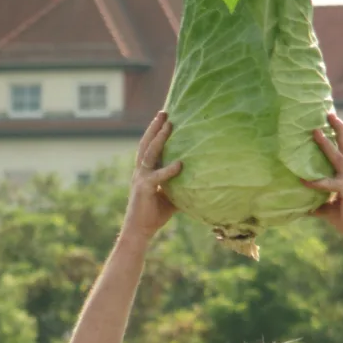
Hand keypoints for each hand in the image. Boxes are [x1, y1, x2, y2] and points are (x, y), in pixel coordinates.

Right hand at [121, 112, 181, 240]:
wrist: (140, 231)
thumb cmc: (155, 214)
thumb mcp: (172, 197)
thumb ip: (182, 187)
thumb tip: (202, 184)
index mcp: (146, 171)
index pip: (150, 147)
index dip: (156, 132)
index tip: (164, 117)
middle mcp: (141, 171)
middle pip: (147, 143)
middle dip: (155, 127)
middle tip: (164, 112)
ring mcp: (141, 178)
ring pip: (149, 153)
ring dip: (159, 138)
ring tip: (168, 125)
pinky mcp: (144, 189)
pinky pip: (158, 177)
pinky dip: (169, 170)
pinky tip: (180, 164)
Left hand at [303, 113, 342, 258]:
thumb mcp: (327, 210)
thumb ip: (316, 204)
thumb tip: (301, 206)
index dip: (338, 135)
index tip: (331, 121)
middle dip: (338, 129)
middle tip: (329, 112)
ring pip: (338, 158)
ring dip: (326, 144)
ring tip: (315, 131)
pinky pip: (329, 184)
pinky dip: (316, 182)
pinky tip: (304, 180)